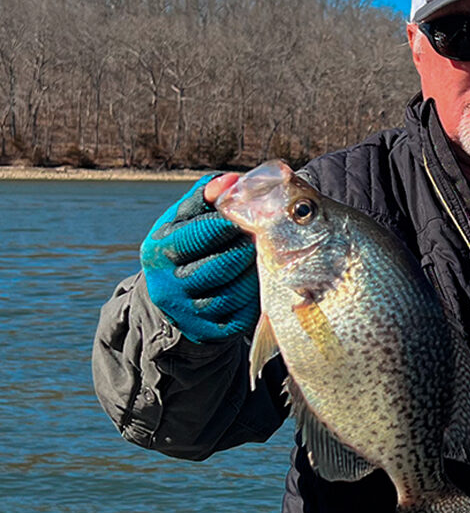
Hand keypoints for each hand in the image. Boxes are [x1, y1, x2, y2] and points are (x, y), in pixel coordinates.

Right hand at [140, 173, 259, 342]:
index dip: (228, 224)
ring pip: (234, 293)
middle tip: (265, 238)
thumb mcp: (186, 219)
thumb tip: (232, 180)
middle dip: (246, 249)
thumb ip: (206, 196)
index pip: (198, 235)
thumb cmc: (187, 247)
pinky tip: (264, 282)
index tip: (249, 217)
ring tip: (267, 258)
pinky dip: (257, 298)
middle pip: (219, 266)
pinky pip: (242, 315)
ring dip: (256, 274)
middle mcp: (168, 286)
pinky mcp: (208, 332)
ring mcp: (188, 313)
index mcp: (158, 252)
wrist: (175, 298)